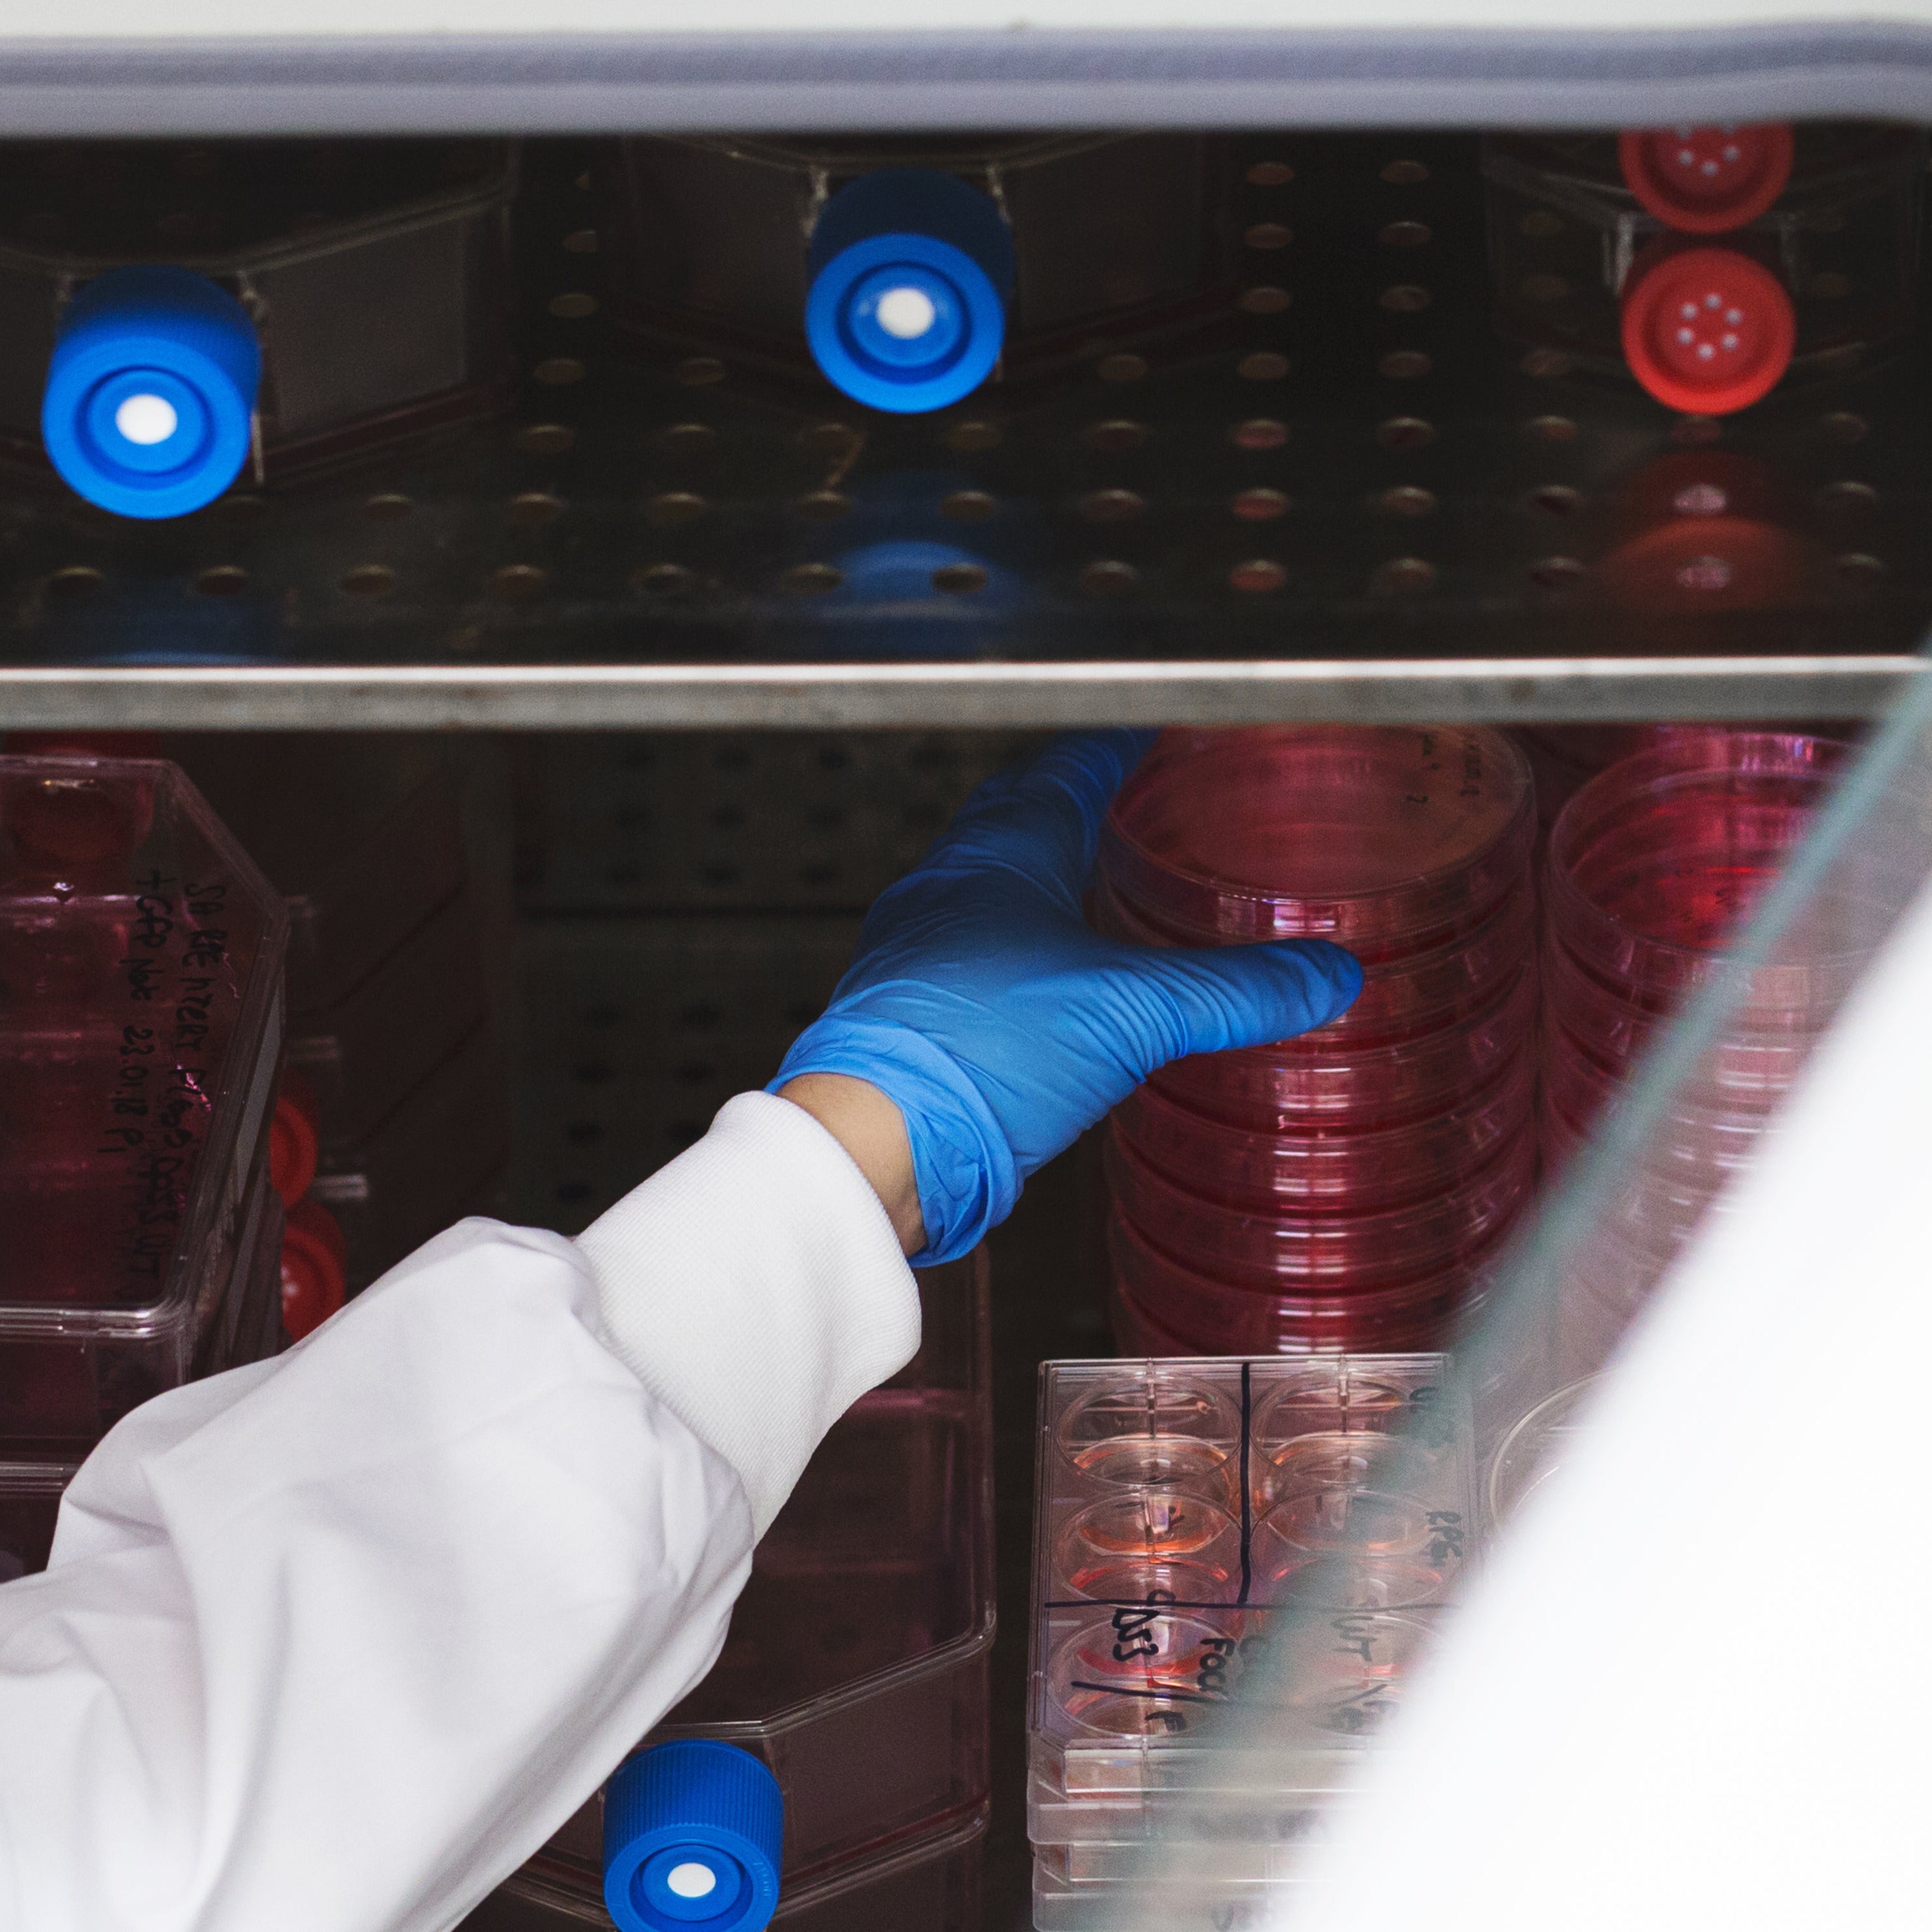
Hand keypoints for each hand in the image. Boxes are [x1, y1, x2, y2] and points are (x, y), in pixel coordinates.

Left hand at [770, 731, 1362, 1263]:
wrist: (877, 1140)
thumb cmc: (978, 1052)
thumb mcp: (1135, 1011)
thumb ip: (1236, 991)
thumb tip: (1325, 974)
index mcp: (1003, 846)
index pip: (1073, 762)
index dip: (1129, 747)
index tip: (1170, 741)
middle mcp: (952, 880)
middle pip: (1027, 810)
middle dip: (1089, 802)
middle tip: (1148, 809)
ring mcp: (923, 941)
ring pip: (998, 880)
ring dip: (1056, 873)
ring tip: (1116, 891)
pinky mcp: (916, 1004)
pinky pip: (980, 945)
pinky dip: (1029, 942)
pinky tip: (1064, 982)